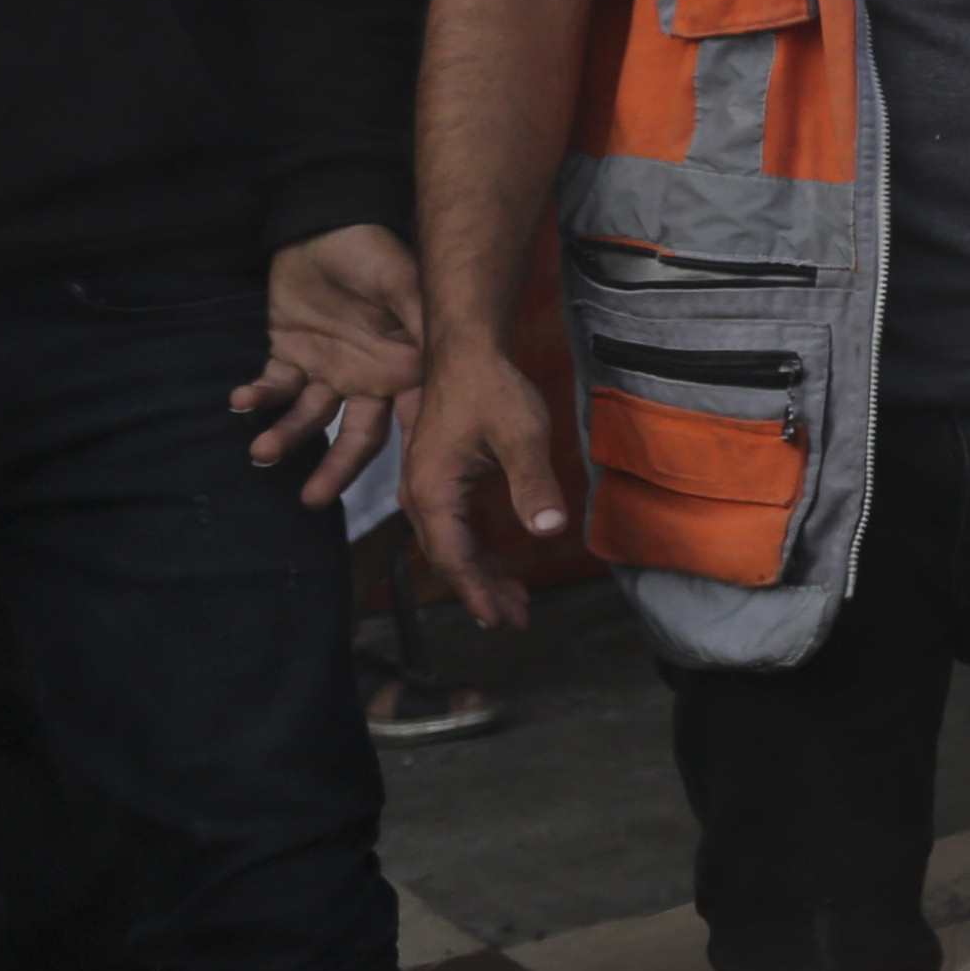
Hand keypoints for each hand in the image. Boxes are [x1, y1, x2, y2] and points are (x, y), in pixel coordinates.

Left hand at [237, 224, 423, 509]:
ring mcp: (327, 370)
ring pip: (307, 418)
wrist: (325, 220)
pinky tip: (240, 402)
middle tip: (312, 500)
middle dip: (333, 470)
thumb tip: (438, 368)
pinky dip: (255, 398)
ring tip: (262, 452)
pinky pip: (271, 387)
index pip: (406, 425)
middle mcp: (367, 380)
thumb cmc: (374, 251)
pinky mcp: (288, 354)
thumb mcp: (403, 284)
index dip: (402, 461)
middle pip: (352, 438)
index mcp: (403, 371)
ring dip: (284, 437)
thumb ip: (418, 324)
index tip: (395, 496)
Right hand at [401, 328, 570, 629]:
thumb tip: (550, 531)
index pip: (454, 557)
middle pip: (449, 559)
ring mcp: (426, 486)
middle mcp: (419, 494)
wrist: (465, 349)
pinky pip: (454, 527)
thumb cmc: (491, 388)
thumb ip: (534, 484)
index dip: (478, 592)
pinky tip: (499, 565)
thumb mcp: (522, 435)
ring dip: (479, 576)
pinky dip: (476, 551)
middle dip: (480, 593)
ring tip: (513, 604)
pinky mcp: (439, 478)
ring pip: (451, 546)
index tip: (502, 620)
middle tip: (515, 621)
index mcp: (433, 490)